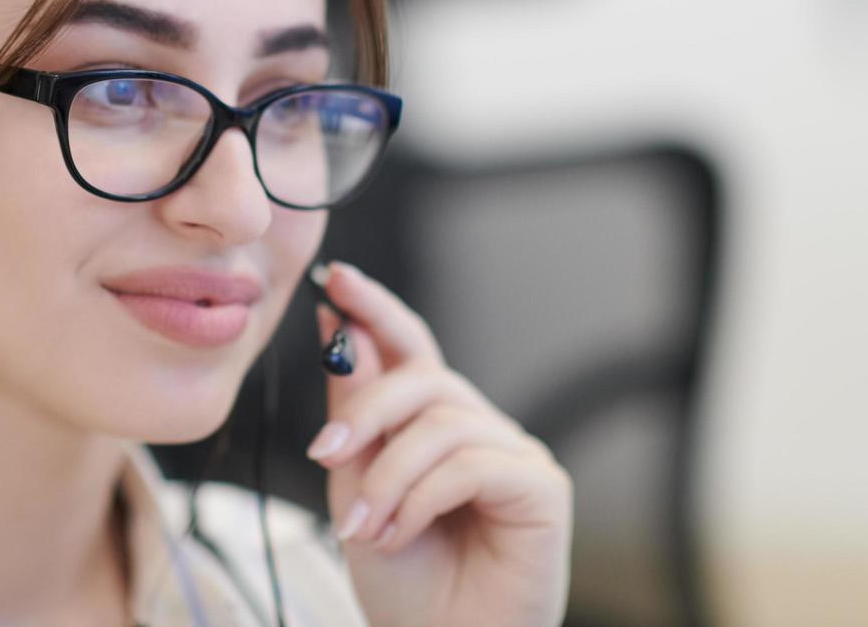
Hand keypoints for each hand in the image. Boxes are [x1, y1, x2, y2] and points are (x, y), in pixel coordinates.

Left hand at [307, 261, 571, 626]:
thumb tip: (341, 332)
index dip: (377, 310)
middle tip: (325, 453)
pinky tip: (400, 532)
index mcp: (436, 426)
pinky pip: (471, 462)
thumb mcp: (355, 490)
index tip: (337, 281)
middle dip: (366, 408)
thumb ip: (354, 415)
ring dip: (387, 476)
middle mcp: (481, 429)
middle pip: (424, 378)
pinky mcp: (542, 486)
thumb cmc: (405, 585)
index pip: (411, 348)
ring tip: (361, 528)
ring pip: (441, 423)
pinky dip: (420, 497)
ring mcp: (515, 453)